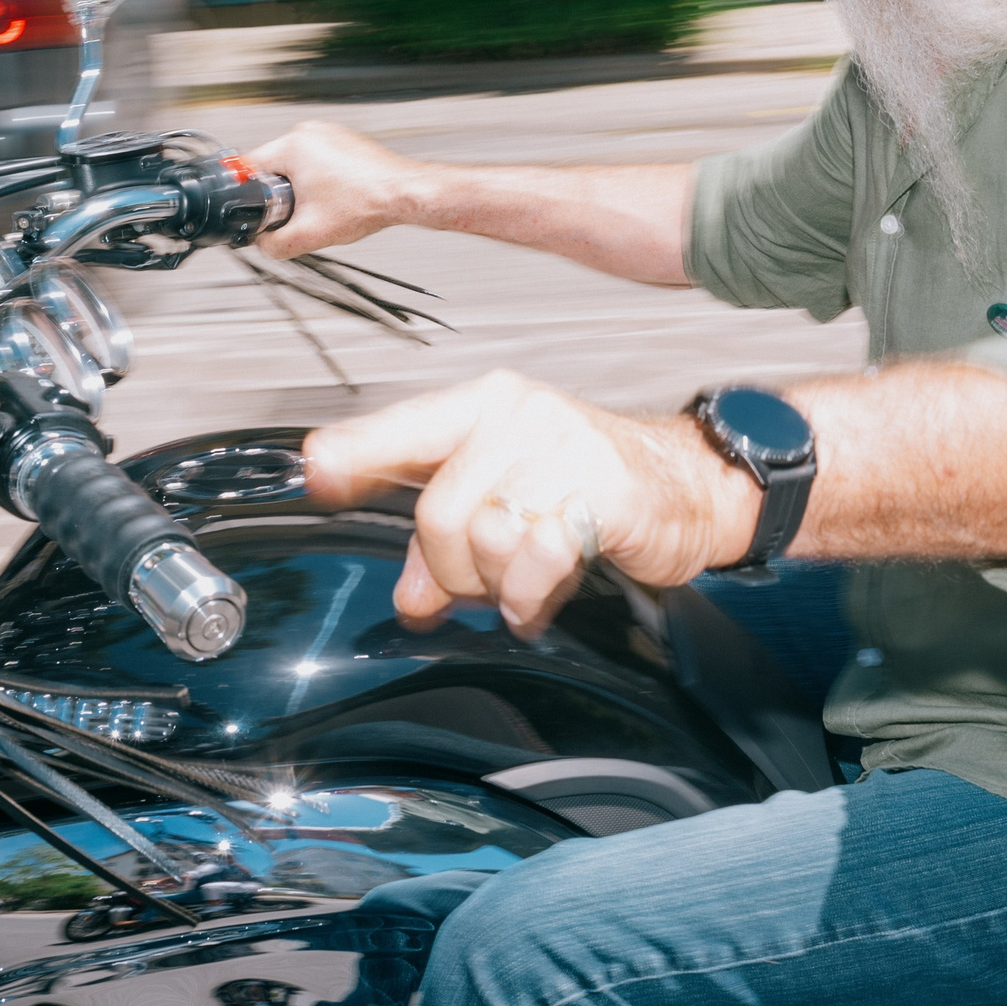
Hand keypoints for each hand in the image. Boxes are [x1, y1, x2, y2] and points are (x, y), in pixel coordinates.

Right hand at [242, 120, 423, 261]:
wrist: (404, 194)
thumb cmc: (368, 203)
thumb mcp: (310, 234)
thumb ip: (274, 244)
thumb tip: (262, 244)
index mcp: (294, 145)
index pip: (250, 168)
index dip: (251, 195)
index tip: (260, 209)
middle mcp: (310, 132)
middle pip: (274, 167)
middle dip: (281, 194)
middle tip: (301, 212)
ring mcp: (329, 133)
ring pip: (296, 165)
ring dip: (301, 187)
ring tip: (323, 203)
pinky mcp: (343, 140)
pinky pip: (317, 161)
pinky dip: (320, 179)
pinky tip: (335, 195)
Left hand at [303, 371, 758, 635]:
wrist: (688, 486)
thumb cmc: (589, 487)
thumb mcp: (508, 500)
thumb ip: (447, 539)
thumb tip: (411, 595)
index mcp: (486, 405)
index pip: (404, 427)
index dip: (356, 453)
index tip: (318, 474)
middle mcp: (519, 416)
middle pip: (438, 512)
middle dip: (451, 570)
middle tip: (480, 587)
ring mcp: (562, 448)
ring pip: (486, 541)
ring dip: (497, 586)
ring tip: (523, 585)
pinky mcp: (602, 491)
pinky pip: (535, 561)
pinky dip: (530, 598)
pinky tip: (540, 600)